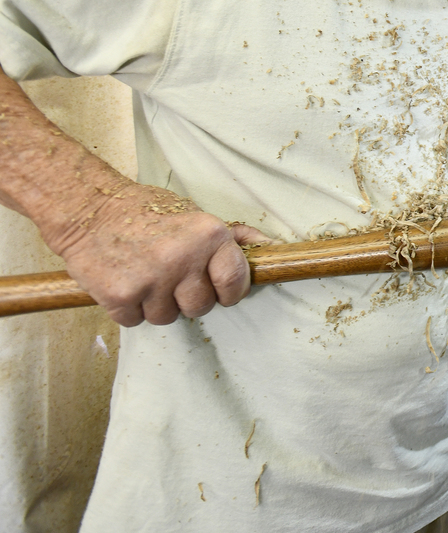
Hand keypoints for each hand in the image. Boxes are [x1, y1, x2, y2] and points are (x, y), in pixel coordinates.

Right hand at [43, 182, 272, 326]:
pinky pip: (136, 322)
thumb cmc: (148, 212)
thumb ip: (234, 236)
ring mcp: (151, 279)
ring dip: (158, 305)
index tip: (218, 289)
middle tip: (172, 278)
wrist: (89, 210)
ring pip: (168, 318)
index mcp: (209, 235)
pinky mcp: (120, 296)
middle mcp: (183, 258)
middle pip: (202, 307)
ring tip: (147, 277)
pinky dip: (130, 309)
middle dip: (189, 298)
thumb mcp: (197, 216)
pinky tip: (126, 283)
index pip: (235, 282)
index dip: (228, 291)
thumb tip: (273, 248)